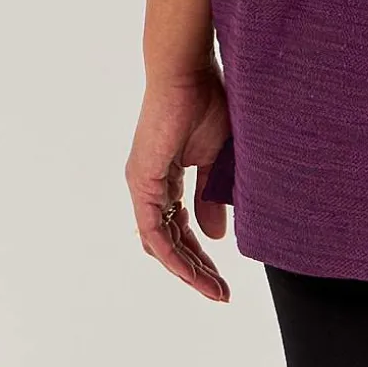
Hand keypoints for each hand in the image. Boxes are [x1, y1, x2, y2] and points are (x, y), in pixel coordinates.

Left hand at [126, 64, 231, 301]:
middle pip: (172, 241)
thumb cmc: (206, 100)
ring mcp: (144, 186)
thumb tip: (216, 235)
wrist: (188, 73)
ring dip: (188, 270)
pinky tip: (195, 271)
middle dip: (197, 270)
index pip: (183, 226)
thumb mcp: (217, 157)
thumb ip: (213, 195)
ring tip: (214, 290)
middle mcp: (151, 186)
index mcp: (167, 177)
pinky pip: (157, 232)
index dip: (203, 253)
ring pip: (162, 243)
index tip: (224, 277)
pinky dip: (175, 254)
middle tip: (221, 293)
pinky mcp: (143, 183)